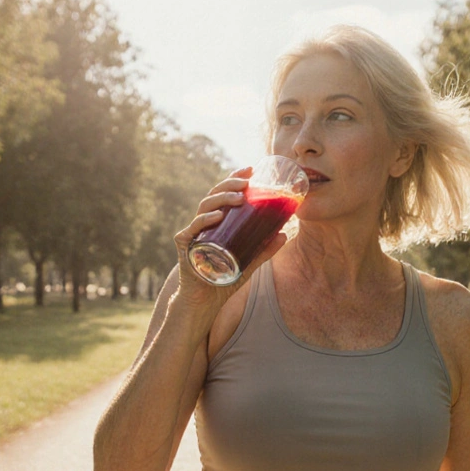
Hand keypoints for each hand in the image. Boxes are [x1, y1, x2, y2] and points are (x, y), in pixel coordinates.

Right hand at [172, 166, 287, 313]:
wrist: (204, 302)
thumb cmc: (224, 279)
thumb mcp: (249, 263)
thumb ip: (264, 250)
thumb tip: (284, 234)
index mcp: (215, 222)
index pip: (223, 193)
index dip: (235, 178)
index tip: (251, 168)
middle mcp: (203, 223)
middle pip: (214, 196)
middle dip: (230, 184)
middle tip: (247, 182)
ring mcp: (193, 233)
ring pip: (204, 207)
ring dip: (222, 198)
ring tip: (239, 196)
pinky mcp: (185, 245)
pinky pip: (194, 228)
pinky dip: (205, 220)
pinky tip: (218, 216)